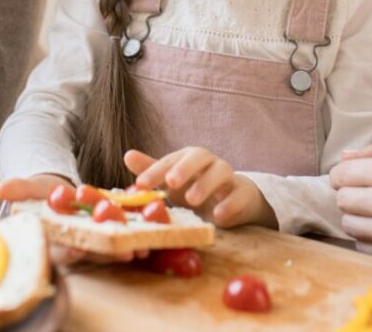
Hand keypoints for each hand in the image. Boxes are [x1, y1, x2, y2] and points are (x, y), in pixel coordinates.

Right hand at [0, 173, 147, 265]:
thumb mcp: (31, 190)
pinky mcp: (115, 230)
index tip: (75, 250)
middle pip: (93, 252)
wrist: (63, 192)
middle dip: (107, 252)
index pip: (61, 251)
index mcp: (56, 240)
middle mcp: (78, 245)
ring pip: (113, 246)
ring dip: (128, 246)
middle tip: (123, 251)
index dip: (68, 252)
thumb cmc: (43, 195)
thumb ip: (19, 189)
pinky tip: (153, 224)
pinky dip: (141, 228)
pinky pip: (128, 231)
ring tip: (143, 245)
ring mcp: (98, 240)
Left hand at [125, 148, 274, 228]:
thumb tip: (127, 155)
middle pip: (200, 156)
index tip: (140, 184)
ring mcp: (229, 177)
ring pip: (221, 171)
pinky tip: (218, 215)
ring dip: (206, 184)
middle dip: (185, 168)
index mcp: (190, 158)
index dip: (155, 170)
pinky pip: (239, 194)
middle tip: (171, 183)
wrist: (235, 199)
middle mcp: (209, 163)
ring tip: (192, 200)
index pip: (171, 159)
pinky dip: (229, 203)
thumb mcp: (174, 181)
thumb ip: (153, 169)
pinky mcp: (243, 194)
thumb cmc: (198, 187)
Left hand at [330, 143, 371, 268]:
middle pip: (341, 199)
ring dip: (358, 216)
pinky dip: (369, 236)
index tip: (352, 177)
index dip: (343, 175)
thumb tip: (343, 157)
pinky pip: (361, 243)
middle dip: (351, 194)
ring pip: (347, 223)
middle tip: (369, 193)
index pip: (340, 174)